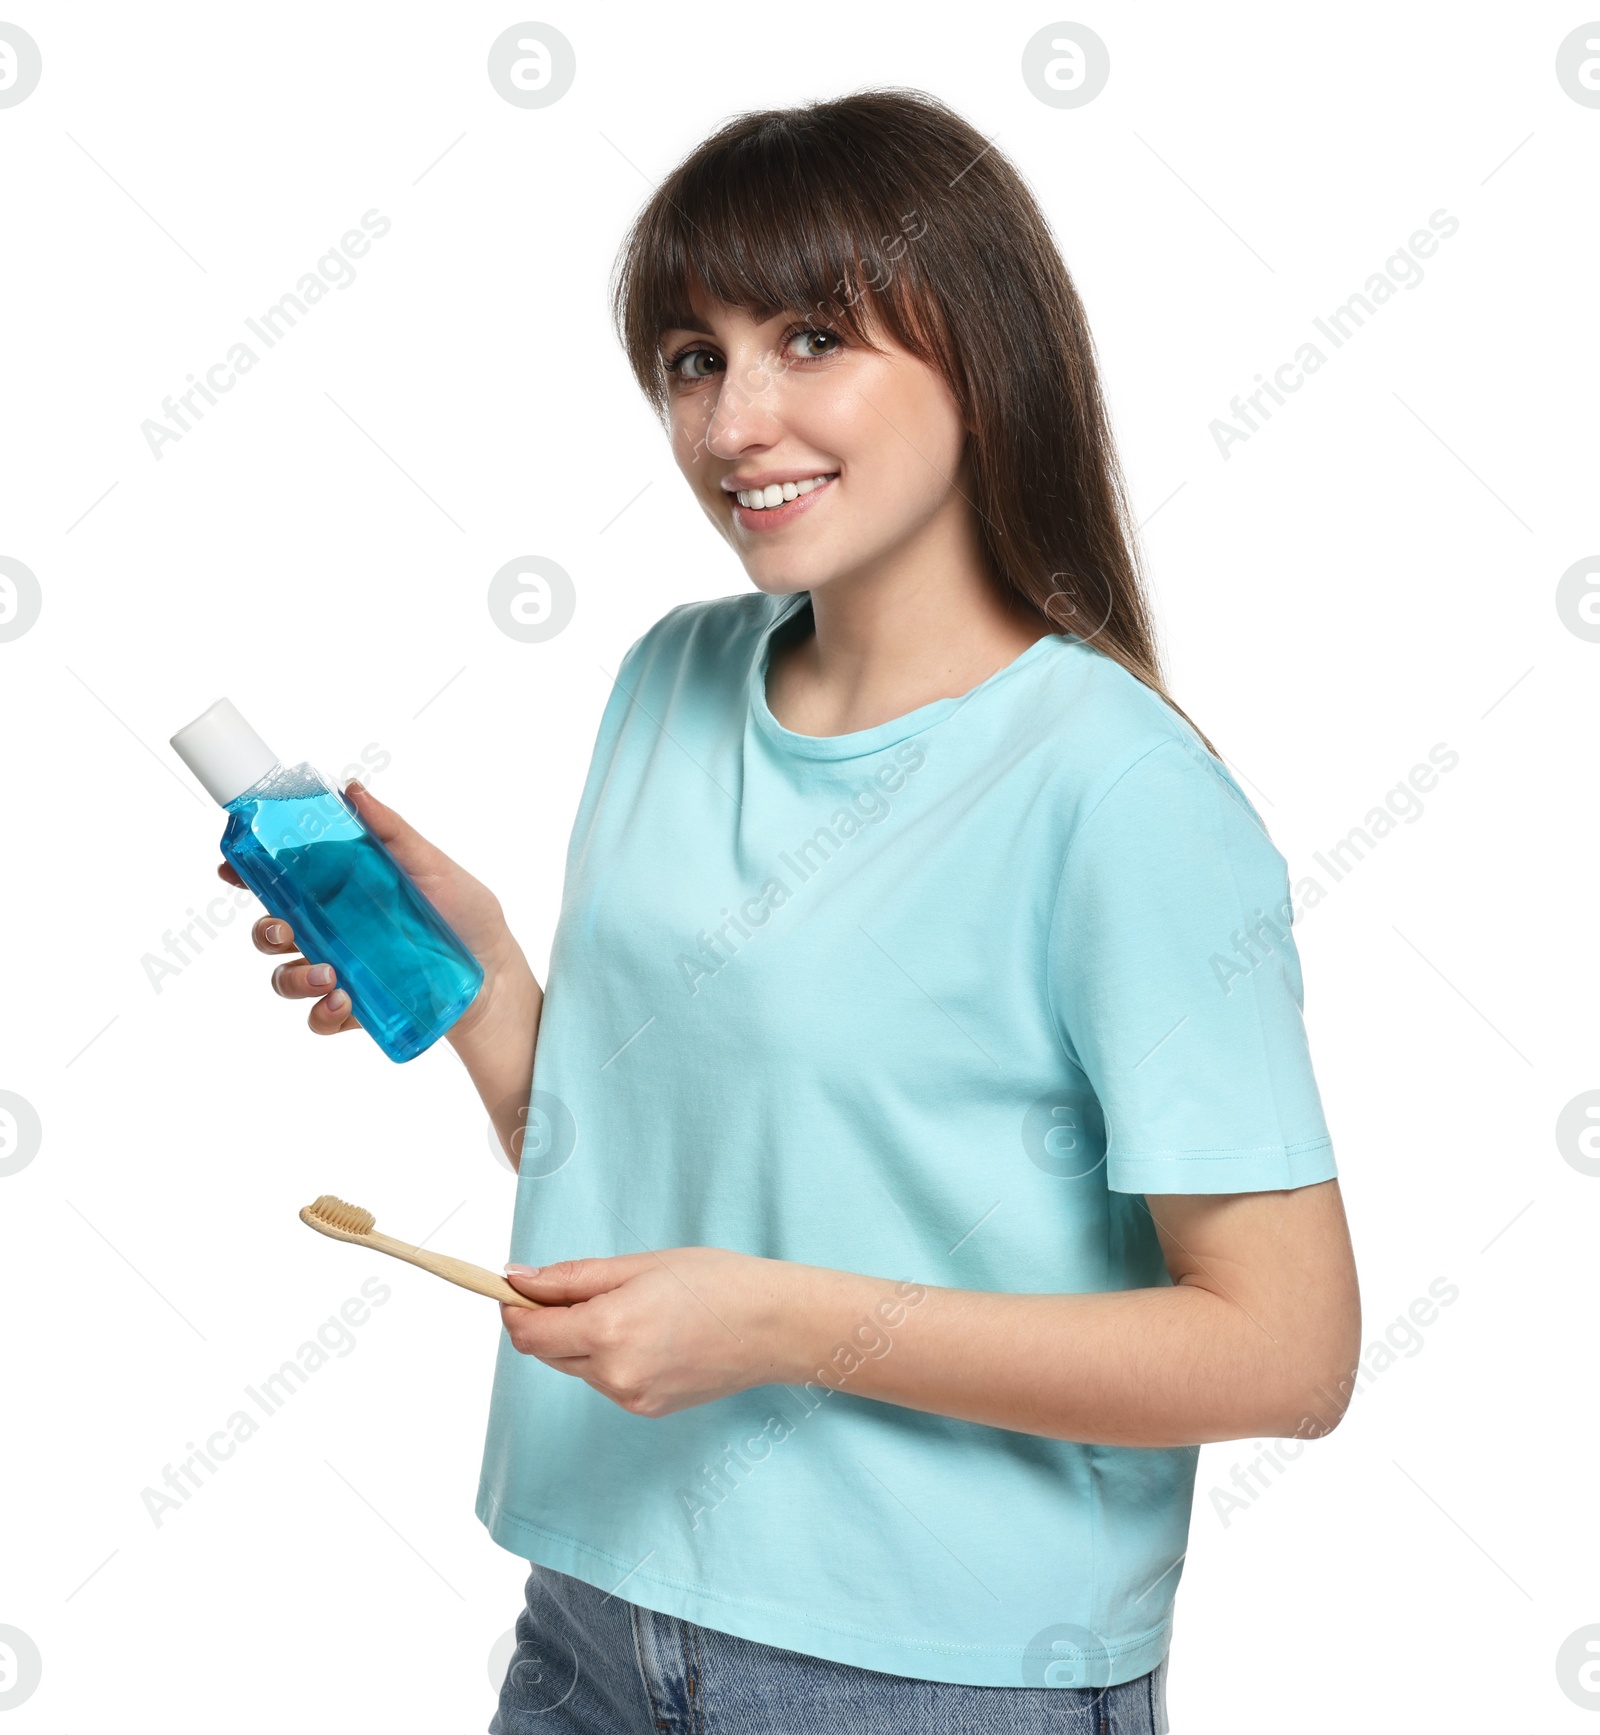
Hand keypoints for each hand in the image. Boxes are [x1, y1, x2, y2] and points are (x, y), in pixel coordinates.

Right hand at [218, 779, 528, 1040]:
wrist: (495, 976)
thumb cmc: (466, 915)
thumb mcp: (432, 866)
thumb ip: (390, 832)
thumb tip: (352, 789)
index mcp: (343, 892)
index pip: (284, 881)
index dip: (250, 873)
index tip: (231, 868)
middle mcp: (333, 932)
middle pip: (271, 931)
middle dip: (264, 931)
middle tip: (284, 929)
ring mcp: (340, 973)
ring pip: (284, 978)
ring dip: (293, 978)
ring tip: (329, 975)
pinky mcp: (356, 1011)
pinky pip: (319, 1018)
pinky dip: (322, 1014)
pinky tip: (343, 1003)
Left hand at [499, 1248, 799, 1417]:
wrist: (774, 1327)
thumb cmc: (716, 1282)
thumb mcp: (640, 1265)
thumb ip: (573, 1277)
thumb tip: (518, 1279)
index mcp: (609, 1331)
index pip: (530, 1332)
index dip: (512, 1308)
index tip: (510, 1287)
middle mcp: (613, 1373)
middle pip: (547, 1351)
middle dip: (546, 1319)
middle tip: (572, 1286)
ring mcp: (631, 1398)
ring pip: (577, 1366)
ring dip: (579, 1338)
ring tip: (627, 1305)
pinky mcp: (647, 1409)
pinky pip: (606, 1380)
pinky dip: (607, 1356)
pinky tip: (646, 1332)